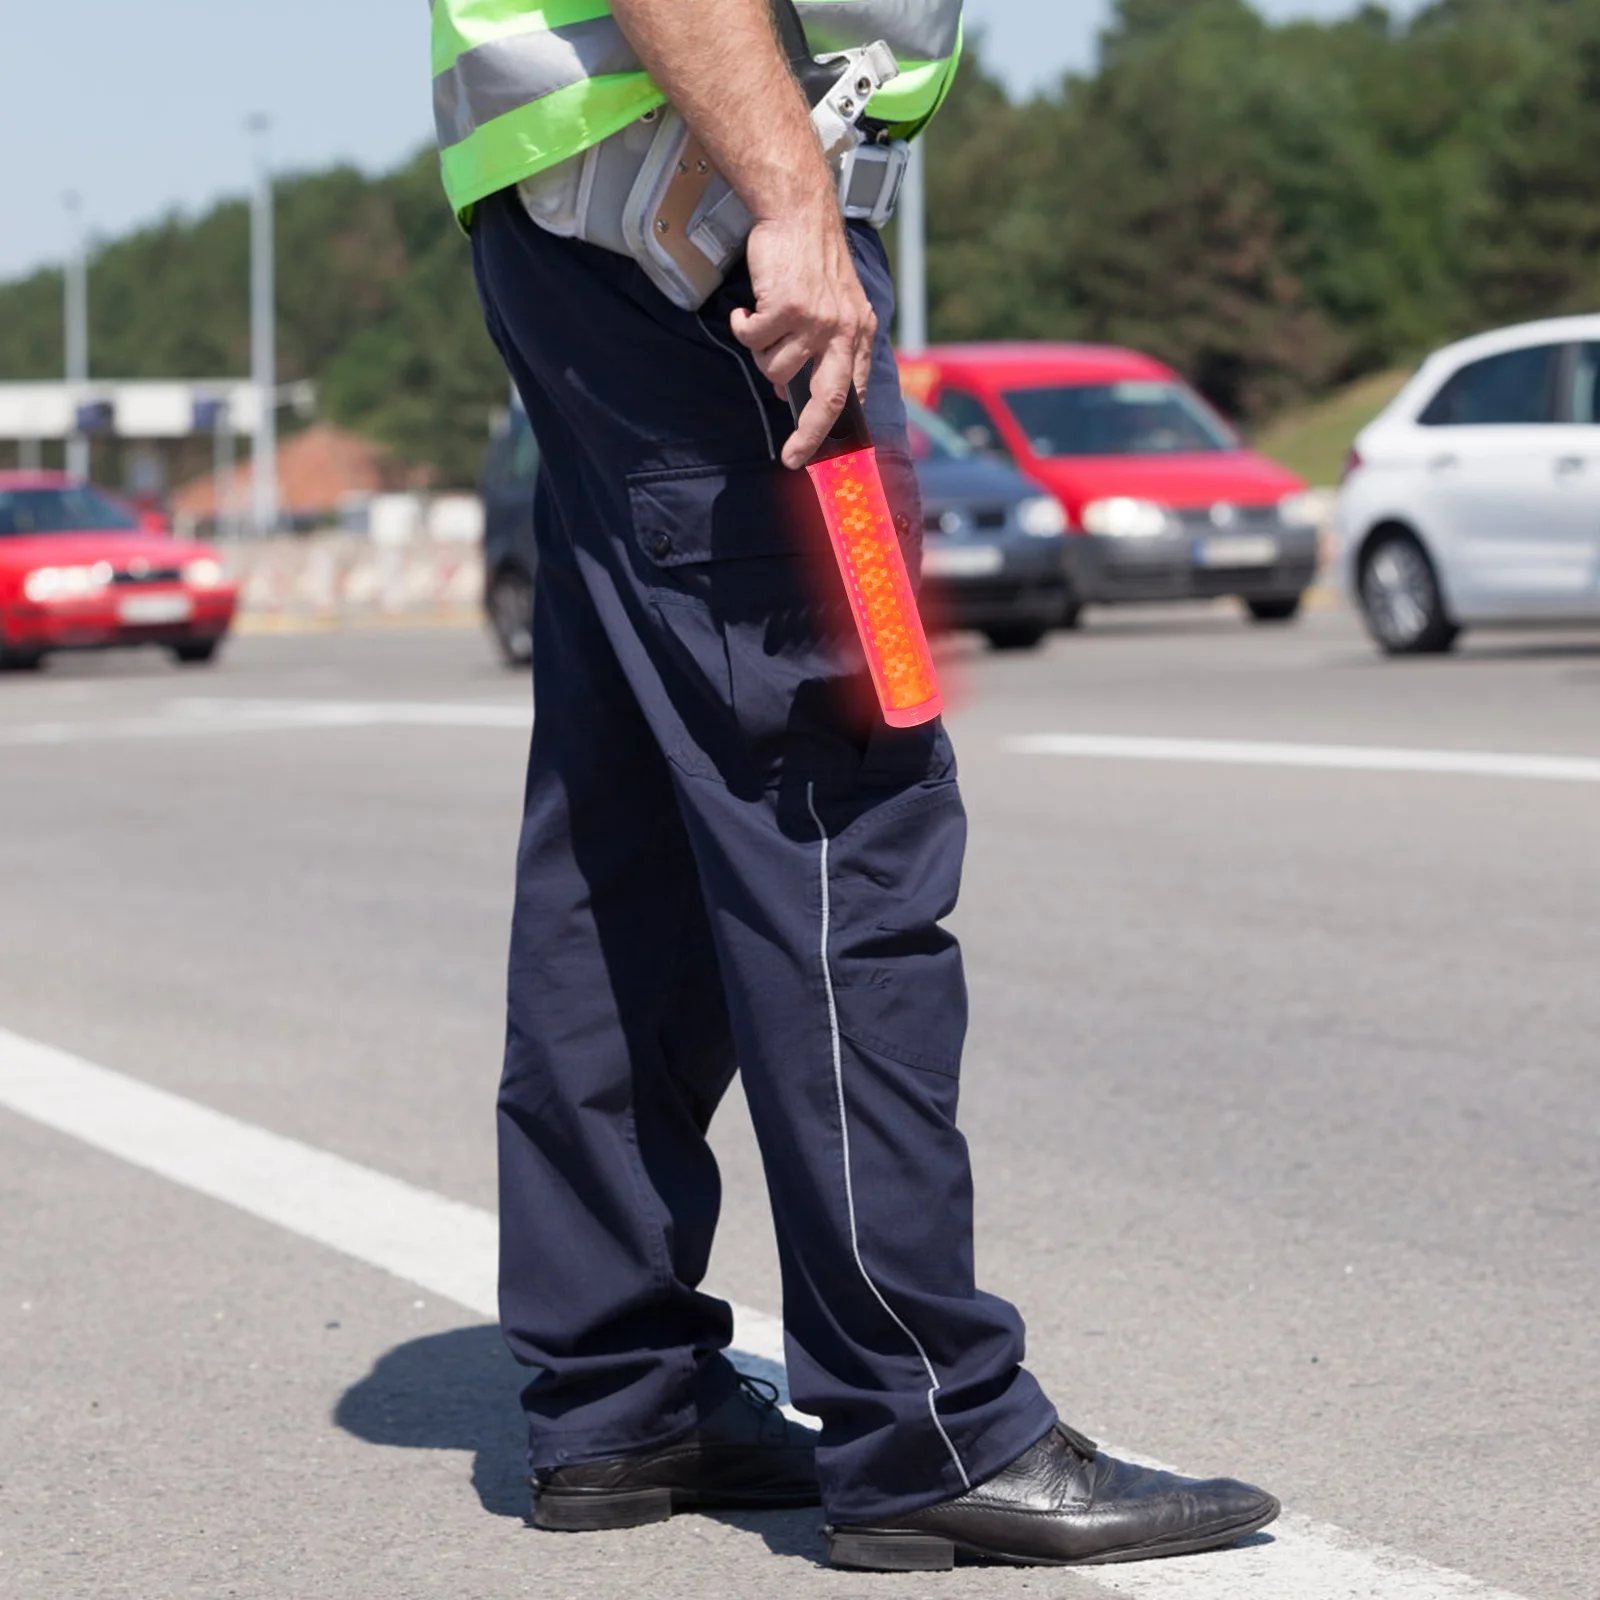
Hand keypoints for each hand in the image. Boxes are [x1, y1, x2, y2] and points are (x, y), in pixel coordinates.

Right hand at [729, 203, 876, 469]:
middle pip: (828, 399)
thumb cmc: (810, 259)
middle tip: (792, 455)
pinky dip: (742, 327)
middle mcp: (842, 330)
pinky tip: (747, 310)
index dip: (835, 426)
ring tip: (762, 323)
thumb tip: (788, 390)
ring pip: (775, 366)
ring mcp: (816, 320)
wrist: (799, 213)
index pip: (852, 392)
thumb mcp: (835, 304)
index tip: (818, 451)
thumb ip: (824, 347)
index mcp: (858, 333)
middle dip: (809, 435)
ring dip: (760, 351)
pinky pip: (753, 338)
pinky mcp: (788, 307)